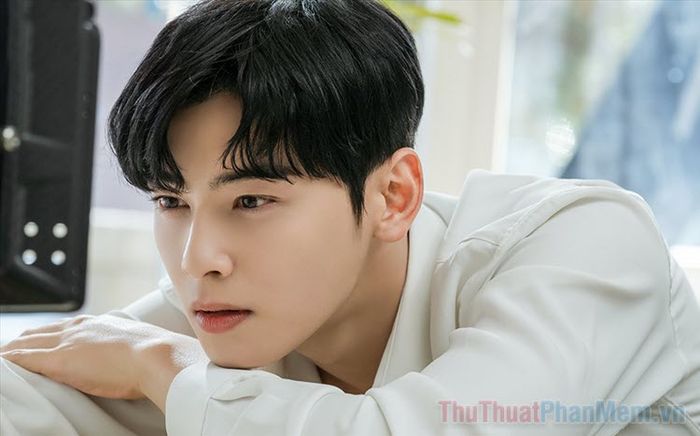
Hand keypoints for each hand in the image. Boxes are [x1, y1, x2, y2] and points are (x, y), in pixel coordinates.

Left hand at [0, 314, 207, 409]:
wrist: (158, 355)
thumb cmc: (156, 355)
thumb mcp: (138, 345)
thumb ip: (126, 347)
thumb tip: (130, 356)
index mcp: (98, 324)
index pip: (61, 328)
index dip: (44, 336)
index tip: (34, 342)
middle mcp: (79, 328)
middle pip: (38, 333)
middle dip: (21, 342)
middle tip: (7, 351)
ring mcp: (68, 342)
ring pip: (26, 343)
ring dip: (11, 350)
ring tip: (2, 356)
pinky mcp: (60, 360)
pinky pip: (24, 358)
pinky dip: (9, 360)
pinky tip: (2, 364)